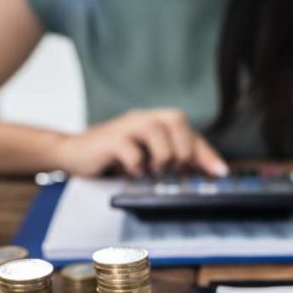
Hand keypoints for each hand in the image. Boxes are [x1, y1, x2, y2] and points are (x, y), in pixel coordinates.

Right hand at [48, 108, 227, 176]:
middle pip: (176, 119)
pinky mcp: (109, 139)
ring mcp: (126, 127)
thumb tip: (199, 173)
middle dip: (183, 148)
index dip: (206, 152)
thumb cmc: (112, 157)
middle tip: (176, 170)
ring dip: (162, 156)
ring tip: (154, 171)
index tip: (220, 173)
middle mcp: (143, 119)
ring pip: (156, 130)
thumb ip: (169, 160)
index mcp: (155, 122)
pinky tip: (134, 173)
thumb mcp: (144, 158)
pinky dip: (137, 165)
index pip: (189, 132)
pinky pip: (131, 149)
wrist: (72, 153)